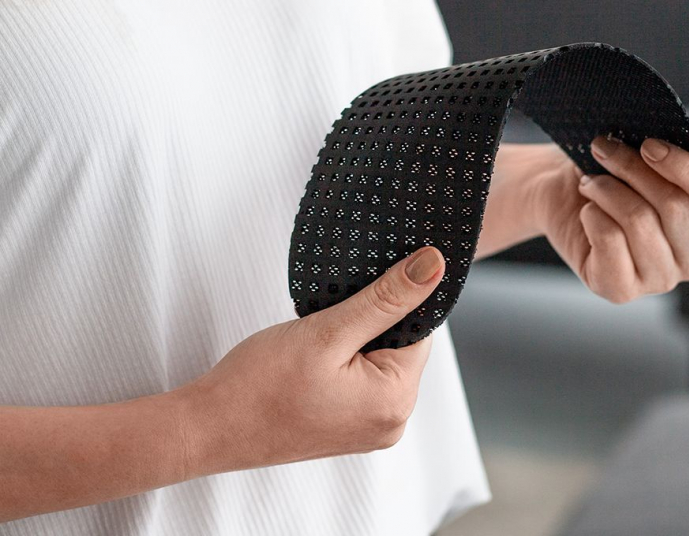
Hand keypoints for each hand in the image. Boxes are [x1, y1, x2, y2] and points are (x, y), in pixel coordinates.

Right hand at [177, 246, 444, 477]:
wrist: (207, 428)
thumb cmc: (257, 385)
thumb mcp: (328, 330)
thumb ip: (386, 298)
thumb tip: (432, 266)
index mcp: (395, 401)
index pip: (420, 330)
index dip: (392, 302)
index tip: (360, 290)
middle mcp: (391, 422)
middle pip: (402, 346)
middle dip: (371, 323)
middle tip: (327, 322)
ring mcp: (370, 430)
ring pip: (380, 360)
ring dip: (354, 340)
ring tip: (315, 343)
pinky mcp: (349, 428)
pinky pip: (362, 381)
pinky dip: (344, 361)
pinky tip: (314, 359)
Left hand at [532, 128, 688, 302]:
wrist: (567, 199)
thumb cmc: (622, 175)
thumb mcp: (661, 152)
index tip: (650, 144)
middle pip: (674, 205)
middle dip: (632, 169)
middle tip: (604, 149)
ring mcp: (662, 279)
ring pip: (638, 221)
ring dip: (606, 190)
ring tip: (591, 181)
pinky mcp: (622, 290)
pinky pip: (610, 241)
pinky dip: (592, 215)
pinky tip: (588, 211)